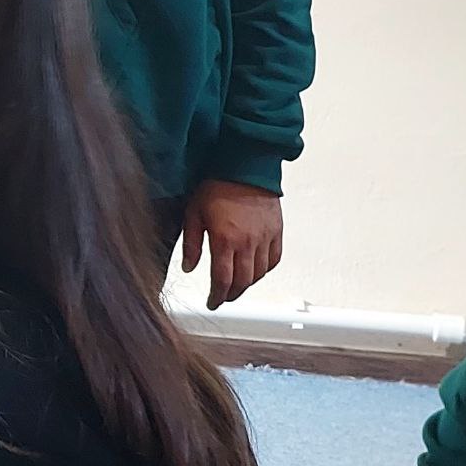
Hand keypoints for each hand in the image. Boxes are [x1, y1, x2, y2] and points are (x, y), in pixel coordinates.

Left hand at [180, 180, 283, 308]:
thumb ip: (192, 244)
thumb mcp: (193, 213)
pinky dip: (265, 270)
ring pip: (259, 273)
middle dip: (231, 294)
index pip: (222, 281)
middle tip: (223, 297)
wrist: (245, 164)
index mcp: (225, 240)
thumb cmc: (217, 185)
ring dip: (247, 284)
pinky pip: (274, 259)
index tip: (212, 302)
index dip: (216, 296)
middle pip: (242, 282)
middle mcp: (248, 242)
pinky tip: (256, 270)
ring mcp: (265, 238)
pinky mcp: (276, 231)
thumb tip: (189, 268)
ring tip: (237, 285)